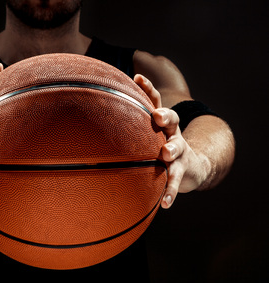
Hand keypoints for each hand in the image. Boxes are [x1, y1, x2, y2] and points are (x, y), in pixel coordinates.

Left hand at [134, 74, 207, 208]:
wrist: (192, 166)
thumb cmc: (158, 146)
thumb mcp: (147, 133)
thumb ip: (126, 126)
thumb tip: (91, 117)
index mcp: (160, 122)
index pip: (156, 101)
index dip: (148, 89)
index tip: (137, 78)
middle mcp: (172, 133)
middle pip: (173, 119)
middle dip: (165, 116)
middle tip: (157, 116)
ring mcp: (179, 151)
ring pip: (178, 148)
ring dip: (172, 149)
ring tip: (165, 155)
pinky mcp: (183, 170)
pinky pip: (176, 181)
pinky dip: (171, 192)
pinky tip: (165, 204)